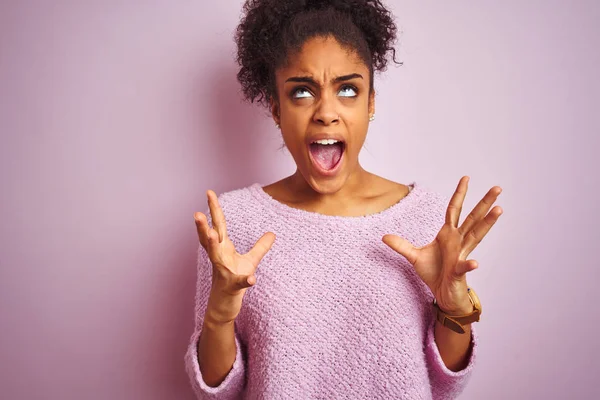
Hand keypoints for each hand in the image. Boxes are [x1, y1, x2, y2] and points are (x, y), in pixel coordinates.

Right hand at [194, 190, 275, 322]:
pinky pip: (239, 282)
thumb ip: (260, 247)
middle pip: (210, 238)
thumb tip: (273, 233)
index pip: (218, 225)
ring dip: (213, 245)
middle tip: (196, 213)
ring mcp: (223, 272)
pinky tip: (252, 278)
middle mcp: (219, 258)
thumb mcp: (250, 261)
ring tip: (211, 233)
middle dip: (203, 226)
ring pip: (216, 257)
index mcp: (223, 248)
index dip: (214, 209)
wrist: (223, 307)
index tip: (209, 192)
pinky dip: (245, 280)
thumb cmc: (233, 281)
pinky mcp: (231, 287)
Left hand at [382, 176, 502, 313]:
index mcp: (448, 234)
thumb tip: (383, 236)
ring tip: (498, 210)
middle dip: (484, 203)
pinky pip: (464, 266)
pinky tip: (475, 262)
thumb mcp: (414, 257)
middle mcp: (458, 241)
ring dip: (487, 223)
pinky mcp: (459, 272)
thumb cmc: (434, 273)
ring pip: (476, 236)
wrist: (443, 294)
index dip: (460, 194)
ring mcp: (461, 255)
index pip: (455, 209)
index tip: (466, 177)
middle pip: (473, 218)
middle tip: (498, 188)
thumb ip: (401, 245)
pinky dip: (469, 264)